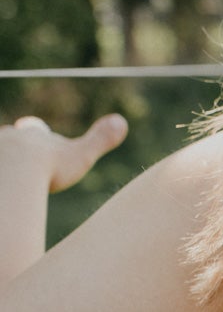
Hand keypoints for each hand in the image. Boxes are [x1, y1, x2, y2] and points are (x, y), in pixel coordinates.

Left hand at [1, 113, 127, 192]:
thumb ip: (100, 140)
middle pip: (13, 141)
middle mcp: (11, 137)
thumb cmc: (51, 167)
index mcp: (35, 135)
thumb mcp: (82, 155)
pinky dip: (3, 179)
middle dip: (18, 151)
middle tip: (26, 167)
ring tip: (15, 182)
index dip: (38, 139)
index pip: (35, 133)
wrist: (16, 174)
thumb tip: (122, 121)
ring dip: (7, 163)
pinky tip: (7, 190)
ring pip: (2, 154)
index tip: (41, 149)